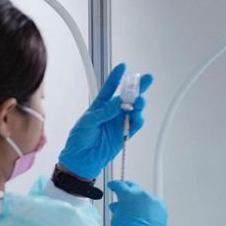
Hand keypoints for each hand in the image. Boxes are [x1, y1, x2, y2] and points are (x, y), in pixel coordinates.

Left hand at [58, 64, 152, 179]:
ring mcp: (119, 122)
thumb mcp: (87, 122)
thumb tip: (118, 103)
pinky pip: (136, 124)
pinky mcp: (125, 133)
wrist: (81, 159)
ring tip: (139, 101)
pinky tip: (137, 115)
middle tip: (146, 79)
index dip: (116, 77)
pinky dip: (138, 118)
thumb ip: (104, 112)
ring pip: (135, 109)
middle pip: (128, 96)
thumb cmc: (79, 139)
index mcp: (100, 106)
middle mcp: (112, 112)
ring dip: (139, 103)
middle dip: (138, 87)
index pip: (110, 88)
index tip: (123, 66)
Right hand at [108, 180, 166, 225]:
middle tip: (123, 194)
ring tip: (133, 209)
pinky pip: (152, 203)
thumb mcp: (116, 219)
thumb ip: (117, 208)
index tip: (113, 185)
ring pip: (143, 196)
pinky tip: (143, 214)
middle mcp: (141, 194)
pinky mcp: (161, 207)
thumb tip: (118, 206)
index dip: (114, 185)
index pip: (119, 185)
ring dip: (138, 200)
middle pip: (133, 187)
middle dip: (127, 189)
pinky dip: (147, 206)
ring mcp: (153, 200)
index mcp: (127, 195)